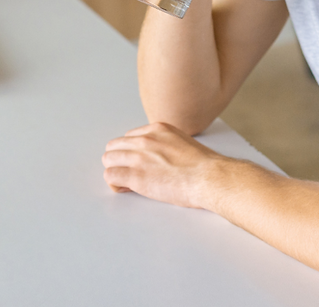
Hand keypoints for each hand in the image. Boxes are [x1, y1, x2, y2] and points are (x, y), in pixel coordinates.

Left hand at [102, 122, 228, 209]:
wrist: (210, 177)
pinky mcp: (136, 176)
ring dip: (115, 171)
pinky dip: (115, 183)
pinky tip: (126, 189)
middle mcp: (145, 139)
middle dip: (119, 160)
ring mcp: (139, 157)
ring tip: (127, 182)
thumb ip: (166, 144)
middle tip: (129, 173)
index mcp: (157, 129)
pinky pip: (110, 176)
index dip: (131, 152)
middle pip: (115, 146)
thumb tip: (160, 156)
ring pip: (108, 159)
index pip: (129, 137)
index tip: (138, 163)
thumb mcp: (183, 142)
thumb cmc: (204, 166)